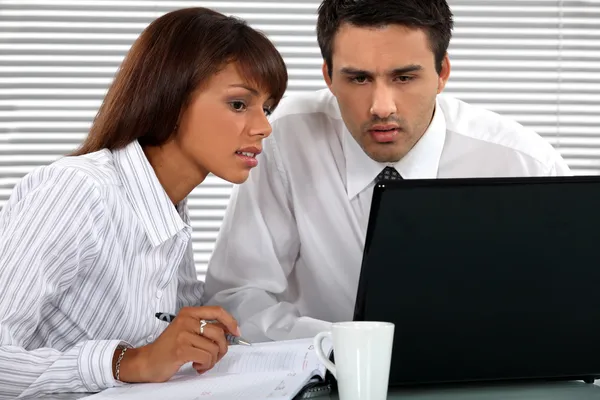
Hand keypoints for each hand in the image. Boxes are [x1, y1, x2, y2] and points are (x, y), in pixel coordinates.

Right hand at [114, 306, 239, 382]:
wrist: (147, 361)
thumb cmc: (170, 348)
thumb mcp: (187, 331)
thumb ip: (206, 328)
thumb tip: (230, 331)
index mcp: (189, 313)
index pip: (217, 311)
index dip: (231, 321)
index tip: (236, 332)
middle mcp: (186, 320)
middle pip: (219, 333)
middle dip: (222, 349)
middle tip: (213, 357)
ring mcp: (183, 334)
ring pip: (214, 348)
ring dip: (211, 360)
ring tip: (201, 363)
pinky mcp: (181, 349)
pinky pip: (206, 358)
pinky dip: (205, 365)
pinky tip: (196, 366)